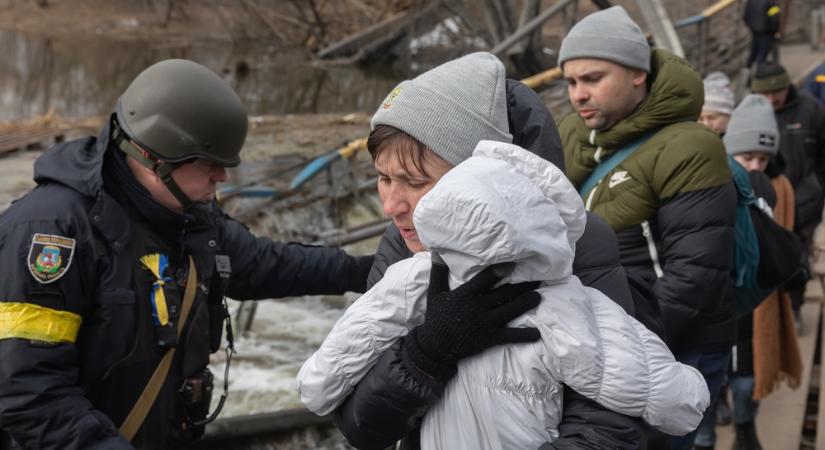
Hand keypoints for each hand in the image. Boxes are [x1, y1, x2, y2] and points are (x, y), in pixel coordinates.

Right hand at [403, 255, 541, 380]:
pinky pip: (509, 336)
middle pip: (504, 293)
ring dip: (526, 303)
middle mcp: (478, 307)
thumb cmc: (435, 318)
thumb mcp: (435, 293)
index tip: (515, 263)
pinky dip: (524, 335)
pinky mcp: (489, 339)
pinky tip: (537, 333)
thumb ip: (438, 272)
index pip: (486, 279)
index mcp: (465, 294)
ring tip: (539, 296)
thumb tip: (437, 251)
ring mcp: (485, 324)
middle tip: (538, 277)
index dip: (501, 270)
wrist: (434, 347)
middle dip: (522, 285)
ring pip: (510, 311)